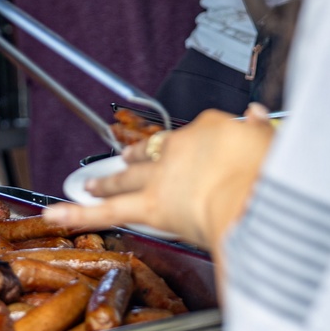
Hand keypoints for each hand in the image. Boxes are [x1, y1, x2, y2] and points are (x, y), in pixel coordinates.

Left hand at [40, 109, 275, 249]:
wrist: (253, 194)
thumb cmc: (269, 174)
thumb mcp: (273, 143)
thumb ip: (261, 128)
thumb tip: (257, 115)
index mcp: (211, 130)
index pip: (197, 134)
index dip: (195, 144)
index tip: (198, 149)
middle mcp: (179, 150)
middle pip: (151, 153)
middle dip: (135, 157)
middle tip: (124, 158)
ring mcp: (160, 177)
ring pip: (126, 179)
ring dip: (107, 181)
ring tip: (91, 184)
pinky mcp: (149, 206)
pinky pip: (107, 212)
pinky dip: (79, 214)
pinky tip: (57, 214)